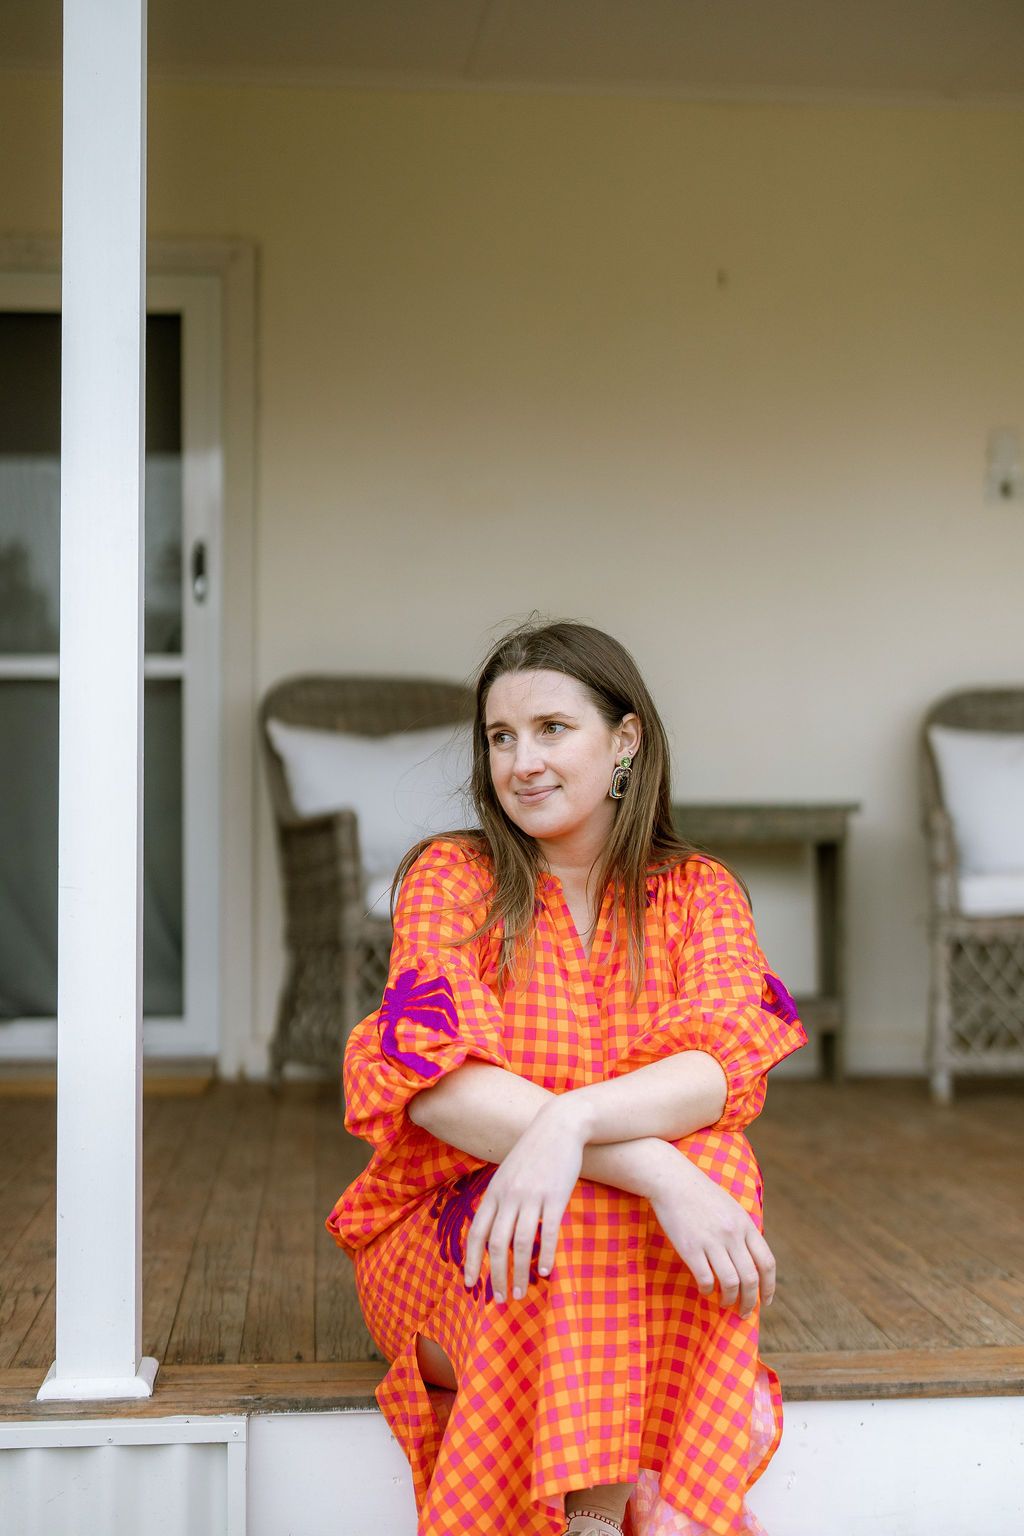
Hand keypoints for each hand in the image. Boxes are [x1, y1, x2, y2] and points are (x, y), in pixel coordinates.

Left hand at [462, 1099, 584, 1301]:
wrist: (559, 1125)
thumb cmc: (534, 1152)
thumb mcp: (508, 1173)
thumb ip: (500, 1199)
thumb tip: (493, 1229)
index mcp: (494, 1192)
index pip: (476, 1233)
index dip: (471, 1261)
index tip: (470, 1285)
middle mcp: (508, 1196)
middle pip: (496, 1244)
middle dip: (496, 1276)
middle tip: (501, 1299)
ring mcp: (531, 1196)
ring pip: (520, 1243)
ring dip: (518, 1272)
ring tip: (521, 1292)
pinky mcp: (555, 1196)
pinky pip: (547, 1232)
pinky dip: (545, 1255)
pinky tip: (545, 1272)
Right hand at [646, 1144, 775, 1319]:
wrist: (673, 1180)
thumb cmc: (701, 1195)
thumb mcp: (732, 1209)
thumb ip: (744, 1232)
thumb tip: (753, 1261)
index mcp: (745, 1225)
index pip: (767, 1263)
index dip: (769, 1287)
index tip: (766, 1301)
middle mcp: (732, 1234)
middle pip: (750, 1278)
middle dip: (750, 1301)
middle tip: (745, 1312)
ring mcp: (711, 1241)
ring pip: (730, 1282)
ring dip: (729, 1299)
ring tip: (725, 1304)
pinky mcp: (690, 1247)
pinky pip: (705, 1278)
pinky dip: (707, 1290)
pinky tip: (705, 1289)